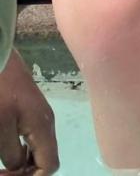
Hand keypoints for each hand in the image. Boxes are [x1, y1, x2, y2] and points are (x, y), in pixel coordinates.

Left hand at [0, 50, 57, 174]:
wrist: (0, 59)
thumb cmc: (0, 91)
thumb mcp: (0, 124)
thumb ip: (9, 149)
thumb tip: (16, 165)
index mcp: (42, 129)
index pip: (49, 165)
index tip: (6, 175)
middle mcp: (46, 125)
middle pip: (45, 160)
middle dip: (25, 172)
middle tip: (2, 172)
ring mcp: (40, 118)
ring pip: (38, 151)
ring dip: (22, 164)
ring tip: (2, 166)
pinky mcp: (31, 113)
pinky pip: (32, 140)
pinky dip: (20, 152)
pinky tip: (6, 151)